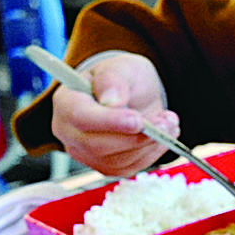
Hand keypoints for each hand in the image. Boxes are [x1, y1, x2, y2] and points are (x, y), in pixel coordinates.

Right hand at [49, 51, 176, 176]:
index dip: (109, 121)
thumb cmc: (121, 79)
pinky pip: (132, 166)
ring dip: (151, 143)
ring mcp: (86, 153)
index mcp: (67, 102)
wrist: (133, 95)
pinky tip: (161, 135)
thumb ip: (113, 80)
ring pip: (119, 159)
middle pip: (98, 145)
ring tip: (167, 122)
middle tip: (165, 121)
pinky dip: (153, 152)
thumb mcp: (120, 67)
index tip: (137, 120)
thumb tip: (112, 100)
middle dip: (138, 136)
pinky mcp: (106, 166)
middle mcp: (69, 131)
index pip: (80, 117)